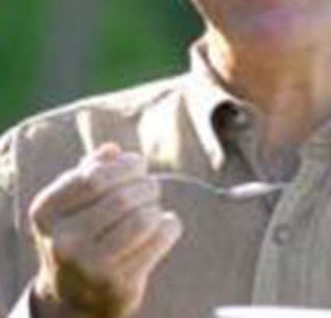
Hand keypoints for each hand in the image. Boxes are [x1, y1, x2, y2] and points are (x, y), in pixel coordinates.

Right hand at [29, 143, 182, 317]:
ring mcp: (89, 267)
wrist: (77, 294)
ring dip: (156, 207)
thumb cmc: (82, 232)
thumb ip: (91, 169)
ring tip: (153, 209)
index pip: (94, 178)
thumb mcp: (74, 200)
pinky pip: (161, 239)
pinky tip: (164, 226)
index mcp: (47, 212)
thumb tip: (112, 150)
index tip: (139, 165)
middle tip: (151, 188)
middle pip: (122, 199)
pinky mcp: (119, 285)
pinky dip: (170, 225)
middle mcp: (63, 242)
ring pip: (143, 219)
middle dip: (146, 186)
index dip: (126, 165)